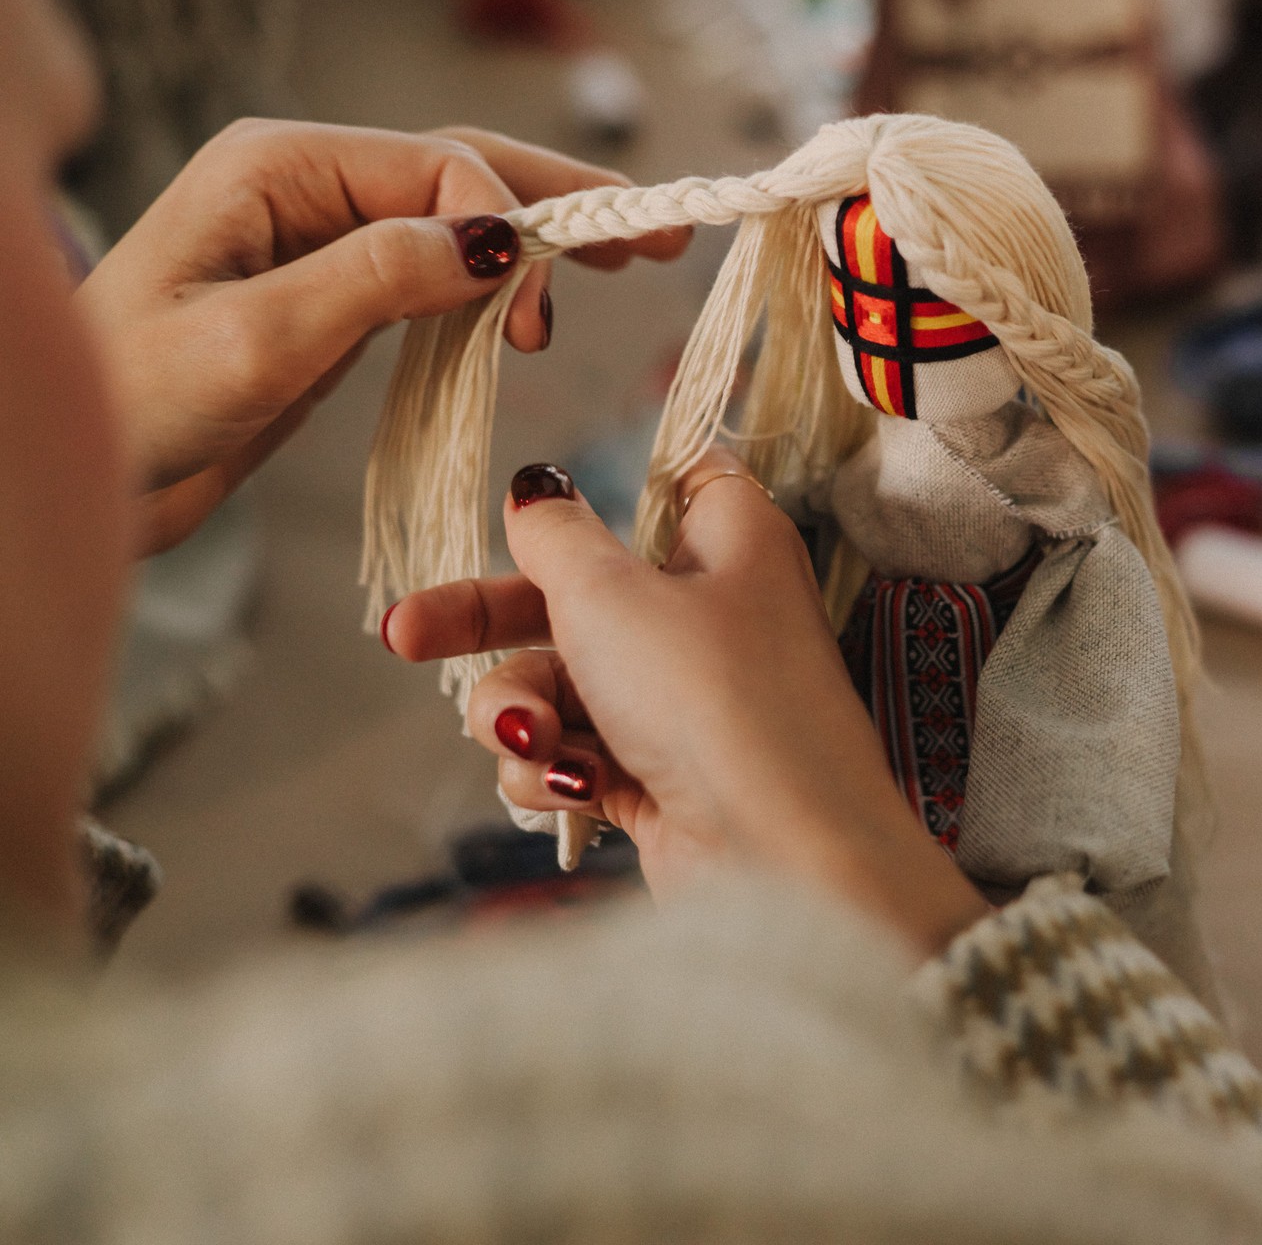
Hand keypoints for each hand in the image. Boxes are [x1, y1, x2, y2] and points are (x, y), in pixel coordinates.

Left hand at [78, 119, 691, 553]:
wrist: (88, 475)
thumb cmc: (139, 401)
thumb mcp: (258, 337)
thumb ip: (376, 277)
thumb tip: (494, 242)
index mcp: (279, 166)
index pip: (438, 166)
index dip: (509, 229)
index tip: (539, 324)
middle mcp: (306, 185)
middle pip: (463, 171)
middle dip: (564, 205)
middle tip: (656, 235)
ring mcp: (322, 238)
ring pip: (458, 219)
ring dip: (545, 238)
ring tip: (633, 254)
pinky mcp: (333, 295)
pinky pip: (435, 270)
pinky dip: (500, 282)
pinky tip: (544, 299)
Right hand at [382, 452, 990, 957]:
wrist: (778, 860)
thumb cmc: (711, 699)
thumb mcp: (612, 594)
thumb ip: (556, 535)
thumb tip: (538, 487)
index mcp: (728, 542)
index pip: (677, 479)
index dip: (613, 484)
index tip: (544, 499)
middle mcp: (711, 617)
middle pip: (574, 596)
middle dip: (485, 623)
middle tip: (403, 636)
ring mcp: (683, 705)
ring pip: (559, 687)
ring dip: (523, 713)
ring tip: (537, 738)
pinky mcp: (658, 782)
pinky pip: (574, 758)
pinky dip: (558, 772)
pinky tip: (574, 788)